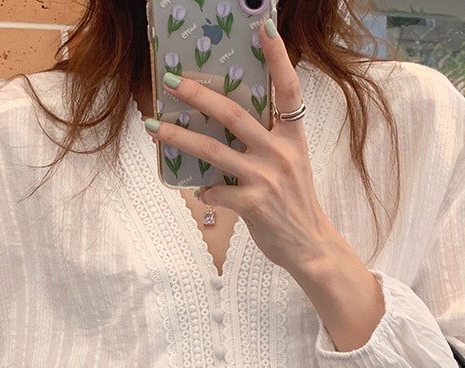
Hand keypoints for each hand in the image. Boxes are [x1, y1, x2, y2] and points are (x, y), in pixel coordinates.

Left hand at [145, 17, 384, 351]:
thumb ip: (268, 142)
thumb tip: (226, 126)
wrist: (310, 245)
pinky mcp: (253, 205)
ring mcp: (266, 178)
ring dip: (179, 137)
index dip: (278, 57)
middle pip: (234, 114)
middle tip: (172, 82)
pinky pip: (216, 190)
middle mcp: (281, 153)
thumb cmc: (295, 203)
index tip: (264, 26)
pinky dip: (203, 189)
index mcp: (293, 137)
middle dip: (199, 95)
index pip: (289, 89)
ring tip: (154, 128)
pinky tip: (201, 190)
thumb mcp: (292, 164)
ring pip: (213, 151)